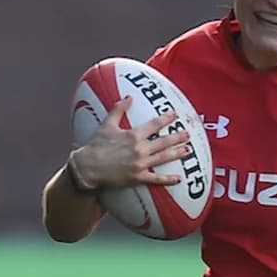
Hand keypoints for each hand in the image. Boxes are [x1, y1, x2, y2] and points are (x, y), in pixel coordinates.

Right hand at [70, 98, 192, 189]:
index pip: (154, 125)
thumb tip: (128, 96)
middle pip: (163, 141)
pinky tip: (179, 178)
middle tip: (188, 133)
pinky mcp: (138, 177)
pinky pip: (156, 179)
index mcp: (133, 135)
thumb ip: (118, 109)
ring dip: (177, 153)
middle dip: (177, 137)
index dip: (166, 119)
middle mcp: (139, 149)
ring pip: (163, 158)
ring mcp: (140, 164)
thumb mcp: (106, 125)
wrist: (88, 167)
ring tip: (188, 150)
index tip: (175, 115)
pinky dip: (168, 179)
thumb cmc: (96, 145)